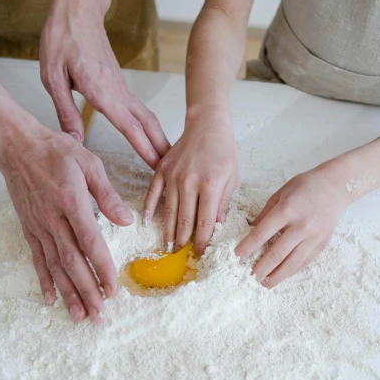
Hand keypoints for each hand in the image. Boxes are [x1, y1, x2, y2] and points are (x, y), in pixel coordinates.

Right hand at [0, 125, 133, 322]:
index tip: (113, 289)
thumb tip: (127, 220)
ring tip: (80, 315)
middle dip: (87, 291)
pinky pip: (38, 259)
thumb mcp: (89, 164)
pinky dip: (45, 280)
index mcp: (71, 202)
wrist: (17, 147)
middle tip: (99, 314)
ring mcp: (39, 226)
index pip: (90, 242)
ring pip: (55, 266)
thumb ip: (107, 194)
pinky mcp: (30, 228)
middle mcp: (53, 219)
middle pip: (72, 262)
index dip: (102, 268)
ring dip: (68, 292)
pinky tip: (51, 298)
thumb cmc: (55, 152)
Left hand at [40, 0, 169, 167]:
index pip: (128, 125)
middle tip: (170, 170)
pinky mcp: (119, 84)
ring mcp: (121, 86)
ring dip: (158, 137)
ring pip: (146, 116)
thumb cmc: (62, 37)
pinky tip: (150, 137)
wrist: (77, 8)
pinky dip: (149, 126)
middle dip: (160, 147)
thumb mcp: (52, 77)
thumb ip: (65, 111)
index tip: (156, 165)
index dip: (143, 147)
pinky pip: (138, 109)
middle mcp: (117, 90)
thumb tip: (75, 140)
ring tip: (166, 159)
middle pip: (147, 122)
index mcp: (100, 90)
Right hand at [143, 110, 238, 253]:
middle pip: (184, 220)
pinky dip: (148, 209)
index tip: (200, 252)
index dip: (203, 240)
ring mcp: (173, 176)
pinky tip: (146, 222)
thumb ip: (223, 202)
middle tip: (180, 254)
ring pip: (169, 211)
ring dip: (167, 231)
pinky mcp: (162, 170)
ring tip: (166, 247)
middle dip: (182, 241)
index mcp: (210, 185)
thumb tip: (217, 226)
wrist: (207, 124)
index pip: (205, 221)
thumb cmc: (223, 150)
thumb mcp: (232, 176)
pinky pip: (153, 193)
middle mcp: (189, 182)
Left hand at [235, 167, 348, 287]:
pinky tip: (280, 276)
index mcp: (286, 210)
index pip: (261, 234)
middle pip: (276, 254)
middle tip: (249, 277)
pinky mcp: (322, 244)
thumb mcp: (280, 194)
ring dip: (276, 276)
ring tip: (264, 283)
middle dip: (260, 268)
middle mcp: (301, 225)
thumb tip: (249, 233)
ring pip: (291, 263)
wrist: (334, 187)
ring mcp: (313, 237)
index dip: (247, 248)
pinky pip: (304, 262)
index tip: (237, 257)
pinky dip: (290, 271)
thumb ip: (265, 214)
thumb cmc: (304, 187)